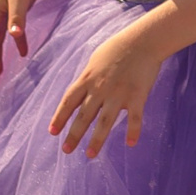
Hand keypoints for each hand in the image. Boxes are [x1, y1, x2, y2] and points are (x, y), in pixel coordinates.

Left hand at [48, 26, 162, 156]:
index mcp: (88, 78)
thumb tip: (80, 91)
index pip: (69, 101)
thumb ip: (88, 77)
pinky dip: (133, 131)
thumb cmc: (118, 48)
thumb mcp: (95, 60)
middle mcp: (100, 88)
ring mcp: (118, 93)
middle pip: (84, 115)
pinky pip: (134, 118)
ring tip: (90, 154)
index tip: (52, 132)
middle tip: (66, 150)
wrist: (143, 40)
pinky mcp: (137, 96)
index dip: (60, 117)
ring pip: (105, 121)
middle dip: (74, 134)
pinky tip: (131, 144)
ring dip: (96, 140)